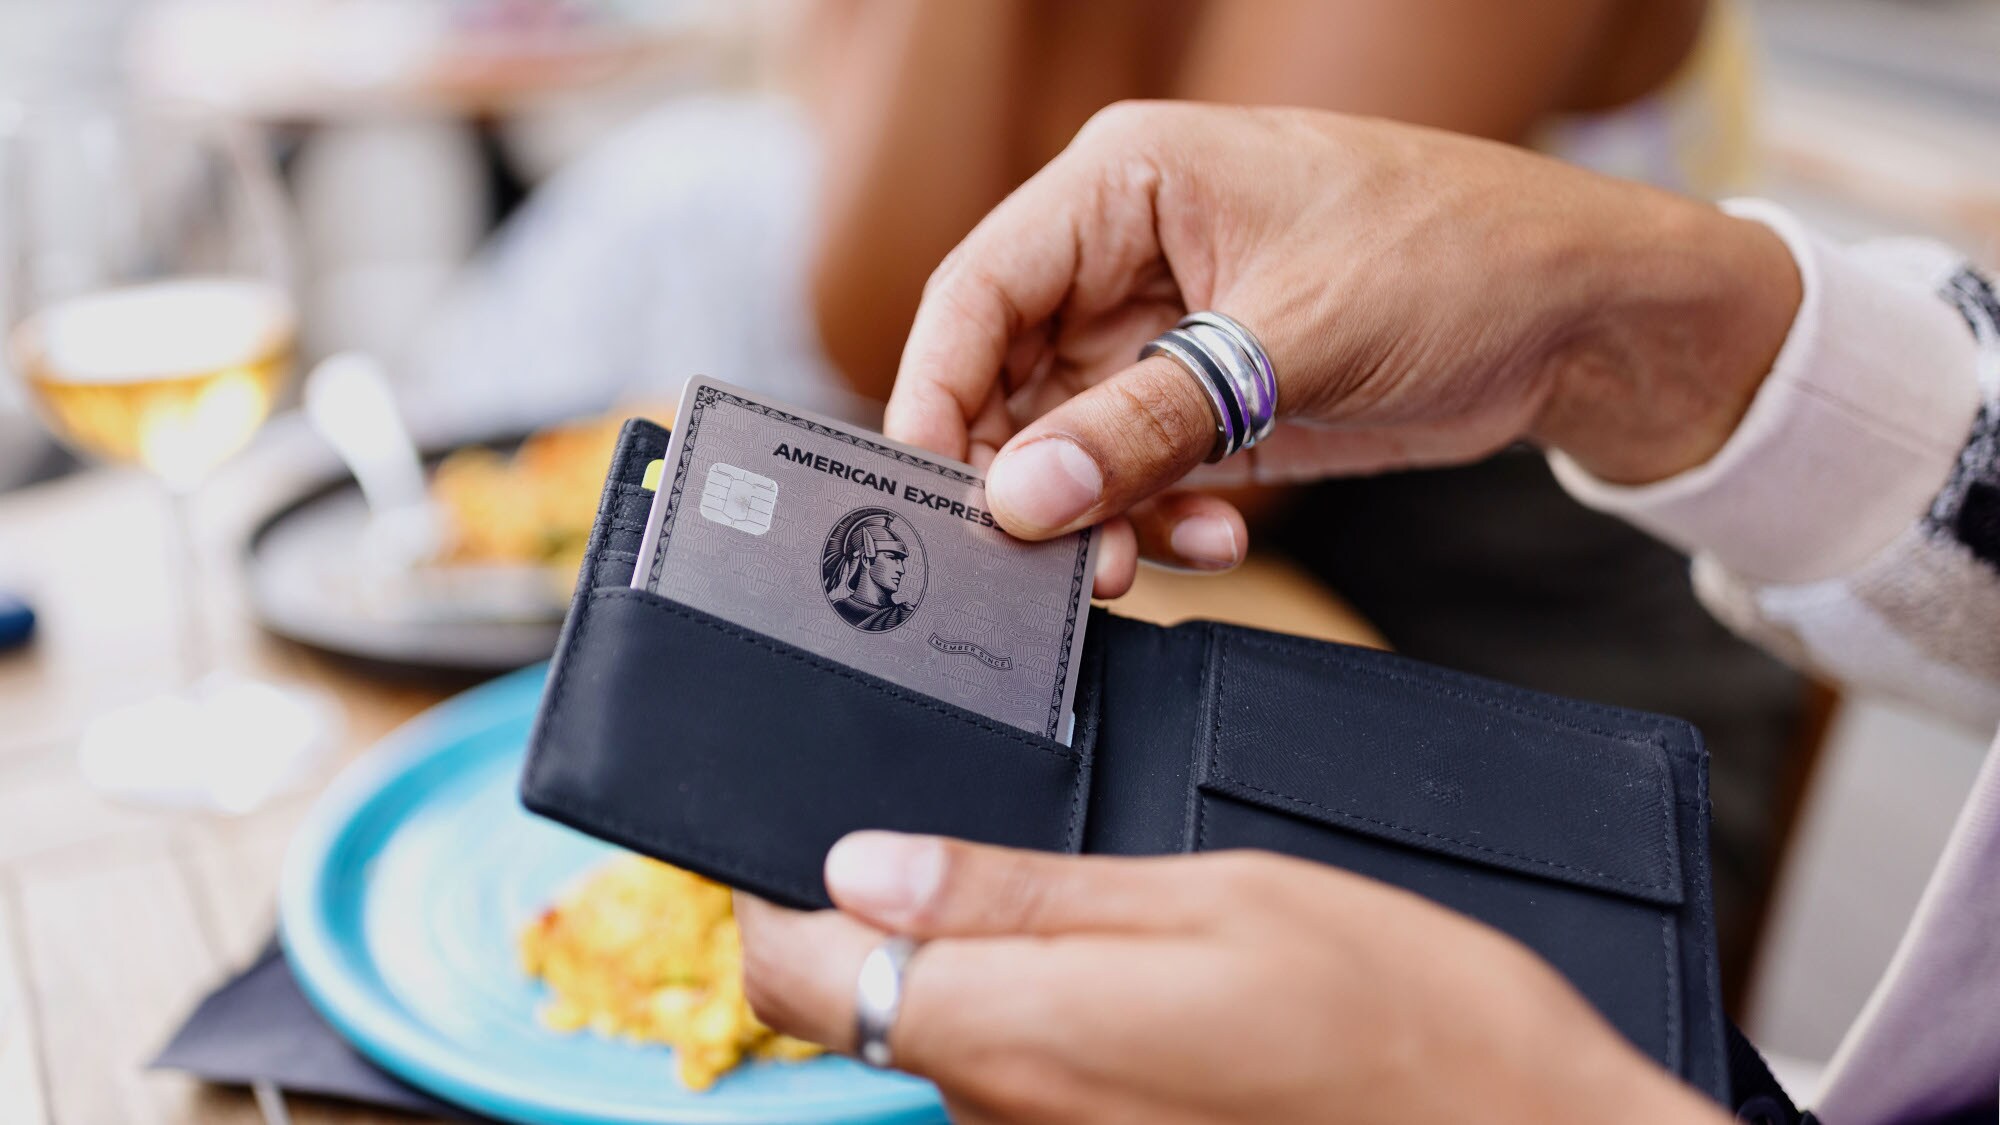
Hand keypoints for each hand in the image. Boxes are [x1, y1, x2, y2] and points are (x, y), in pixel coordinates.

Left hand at [736, 832, 1727, 1124]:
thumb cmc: (1403, 1021)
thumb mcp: (1218, 899)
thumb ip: (1027, 893)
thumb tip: (868, 867)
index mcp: (1022, 1036)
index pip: (800, 975)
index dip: (781, 898)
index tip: (811, 839)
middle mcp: (1008, 1123)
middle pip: (868, 1015)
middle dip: (897, 931)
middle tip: (1002, 860)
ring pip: (946, 1053)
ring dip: (985, 985)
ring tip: (1107, 929)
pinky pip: (1022, 1099)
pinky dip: (1043, 1039)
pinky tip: (1144, 1005)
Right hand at [884, 102, 1799, 593]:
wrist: (1585, 315)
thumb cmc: (1458, 260)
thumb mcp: (1294, 341)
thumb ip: (1146, 422)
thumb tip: (1019, 498)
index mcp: (1125, 182)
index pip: (977, 291)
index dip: (934, 396)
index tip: (930, 499)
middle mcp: (1126, 254)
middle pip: (1006, 378)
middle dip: (1022, 478)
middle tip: (1048, 564)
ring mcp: (1167, 331)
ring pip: (1068, 440)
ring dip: (1094, 514)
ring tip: (1135, 567)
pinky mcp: (1212, 396)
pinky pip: (1139, 472)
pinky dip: (1158, 518)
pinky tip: (1214, 539)